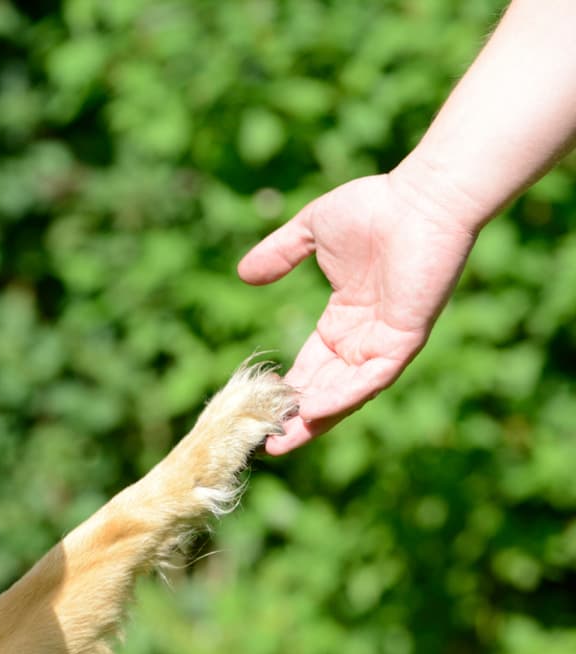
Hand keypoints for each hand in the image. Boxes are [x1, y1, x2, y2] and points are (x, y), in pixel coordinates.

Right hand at [238, 171, 478, 453]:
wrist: (422, 198)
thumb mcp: (311, 231)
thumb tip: (244, 274)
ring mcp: (386, 342)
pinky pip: (371, 379)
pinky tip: (313, 411)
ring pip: (347, 392)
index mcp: (345, 318)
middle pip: (327, 389)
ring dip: (316, 418)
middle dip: (298, 417)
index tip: (260, 407)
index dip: (288, 388)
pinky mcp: (405, 340)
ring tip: (284, 440)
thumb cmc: (375, 207)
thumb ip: (279, 254)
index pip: (313, 365)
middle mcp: (365, 338)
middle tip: (268, 442)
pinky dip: (343, 397)